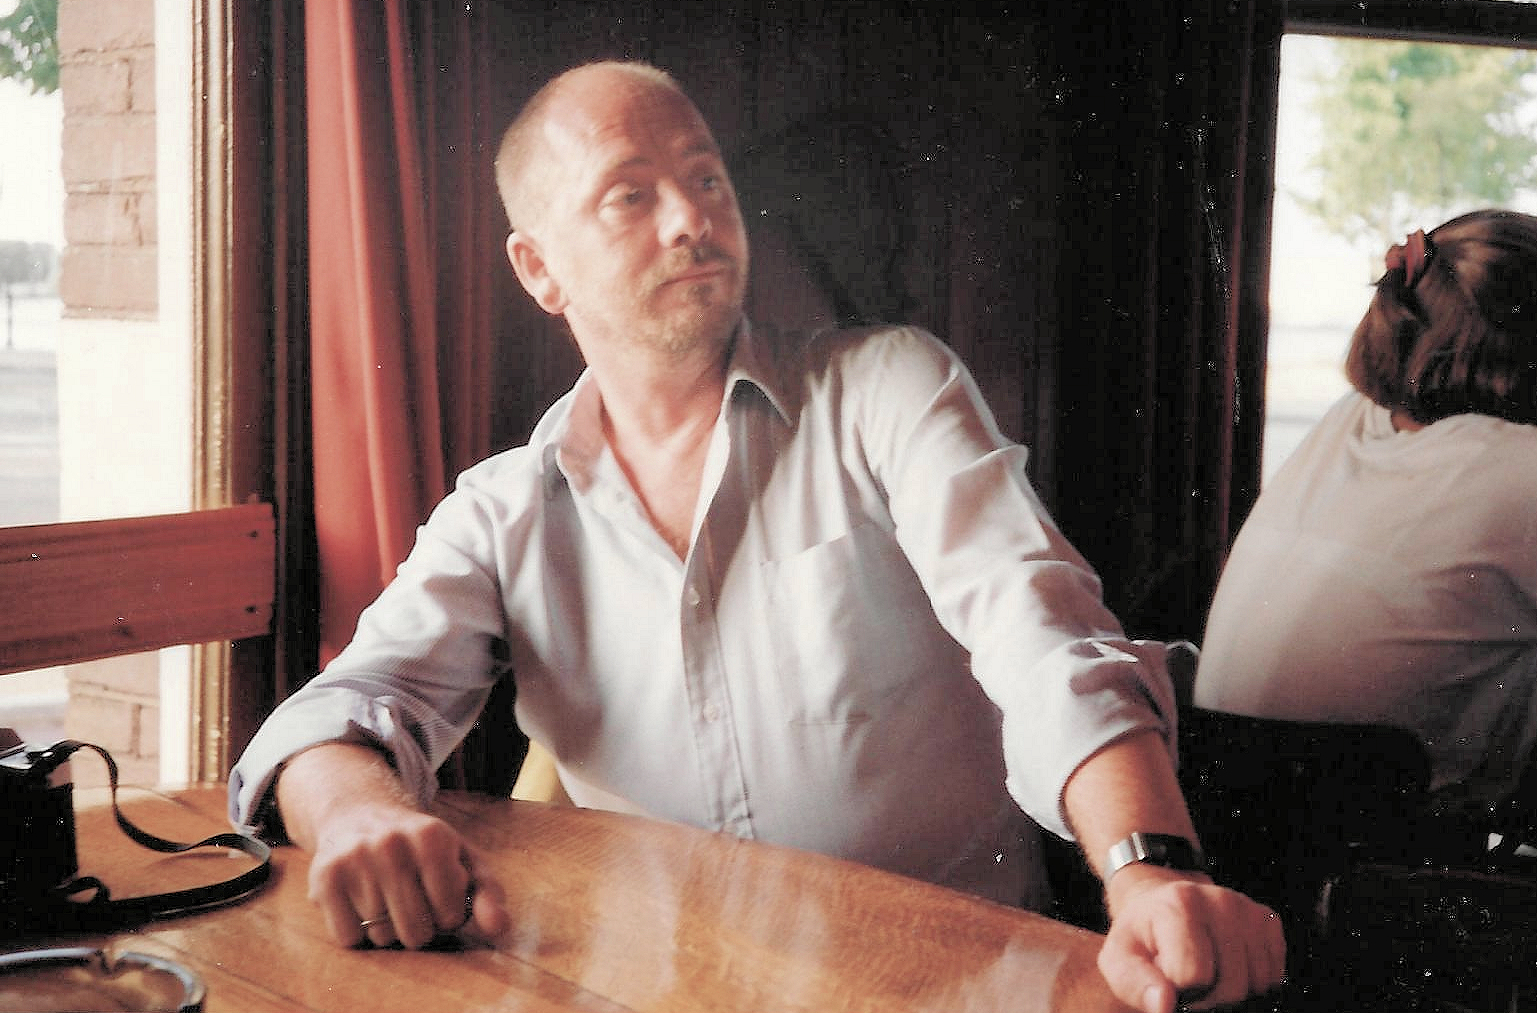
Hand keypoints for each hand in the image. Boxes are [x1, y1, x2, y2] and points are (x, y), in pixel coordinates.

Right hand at [306, 798, 510, 948]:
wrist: (360, 813)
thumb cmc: (422, 847)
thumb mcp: (462, 858)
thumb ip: (488, 894)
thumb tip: (499, 927)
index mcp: (432, 837)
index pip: (451, 916)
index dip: (449, 914)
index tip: (441, 894)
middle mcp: (391, 844)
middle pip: (416, 933)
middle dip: (420, 927)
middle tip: (414, 900)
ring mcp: (354, 860)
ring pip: (382, 937)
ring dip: (388, 928)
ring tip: (388, 897)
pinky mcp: (324, 878)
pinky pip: (348, 938)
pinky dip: (357, 932)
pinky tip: (362, 903)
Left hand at [1097, 865, 1284, 1011]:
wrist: (1159, 906)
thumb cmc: (1141, 936)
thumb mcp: (1120, 959)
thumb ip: (1135, 983)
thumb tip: (1164, 1004)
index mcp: (1179, 905)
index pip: (1194, 976)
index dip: (1180, 991)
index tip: (1167, 979)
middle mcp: (1219, 900)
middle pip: (1231, 987)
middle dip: (1208, 997)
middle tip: (1186, 980)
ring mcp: (1247, 909)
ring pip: (1257, 985)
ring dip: (1231, 991)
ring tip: (1205, 971)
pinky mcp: (1267, 920)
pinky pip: (1274, 976)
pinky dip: (1252, 982)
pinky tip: (1226, 966)